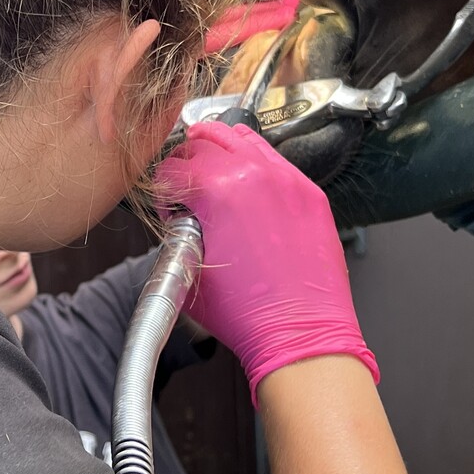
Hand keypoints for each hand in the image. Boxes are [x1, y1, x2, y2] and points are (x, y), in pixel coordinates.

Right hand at [156, 119, 376, 397]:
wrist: (300, 334)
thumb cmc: (248, 315)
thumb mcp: (188, 272)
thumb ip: (176, 234)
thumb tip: (177, 220)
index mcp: (219, 191)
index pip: (173, 166)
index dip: (164, 189)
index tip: (170, 208)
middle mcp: (255, 175)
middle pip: (206, 139)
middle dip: (188, 162)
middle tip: (187, 189)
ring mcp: (287, 181)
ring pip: (244, 139)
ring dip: (222, 153)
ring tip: (216, 180)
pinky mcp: (309, 193)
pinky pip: (276, 161)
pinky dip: (256, 167)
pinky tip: (250, 194)